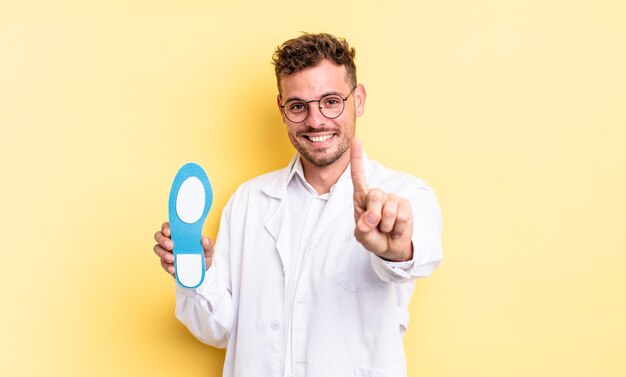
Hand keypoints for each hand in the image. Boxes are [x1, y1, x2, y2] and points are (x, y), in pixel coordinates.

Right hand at [153, 222, 214, 276]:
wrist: (202, 270)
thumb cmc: (203, 254)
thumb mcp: (208, 249)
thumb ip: (208, 244)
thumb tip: (204, 239)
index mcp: (178, 233)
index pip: (168, 226)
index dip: (165, 227)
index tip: (168, 232)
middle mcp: (170, 240)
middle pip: (158, 236)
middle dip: (162, 240)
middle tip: (170, 245)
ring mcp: (166, 252)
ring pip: (157, 249)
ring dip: (162, 253)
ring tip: (172, 258)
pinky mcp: (166, 263)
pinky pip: (162, 263)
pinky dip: (167, 266)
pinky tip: (173, 268)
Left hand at [350, 139, 413, 261]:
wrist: (390, 248)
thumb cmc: (373, 237)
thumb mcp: (362, 236)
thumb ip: (362, 228)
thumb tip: (371, 217)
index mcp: (362, 198)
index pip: (358, 176)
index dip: (357, 159)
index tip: (356, 141)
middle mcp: (377, 195)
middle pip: (375, 195)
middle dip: (374, 215)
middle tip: (375, 226)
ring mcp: (392, 199)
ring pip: (388, 209)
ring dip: (386, 226)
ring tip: (385, 229)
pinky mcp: (405, 206)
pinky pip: (401, 217)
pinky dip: (397, 228)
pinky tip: (395, 229)